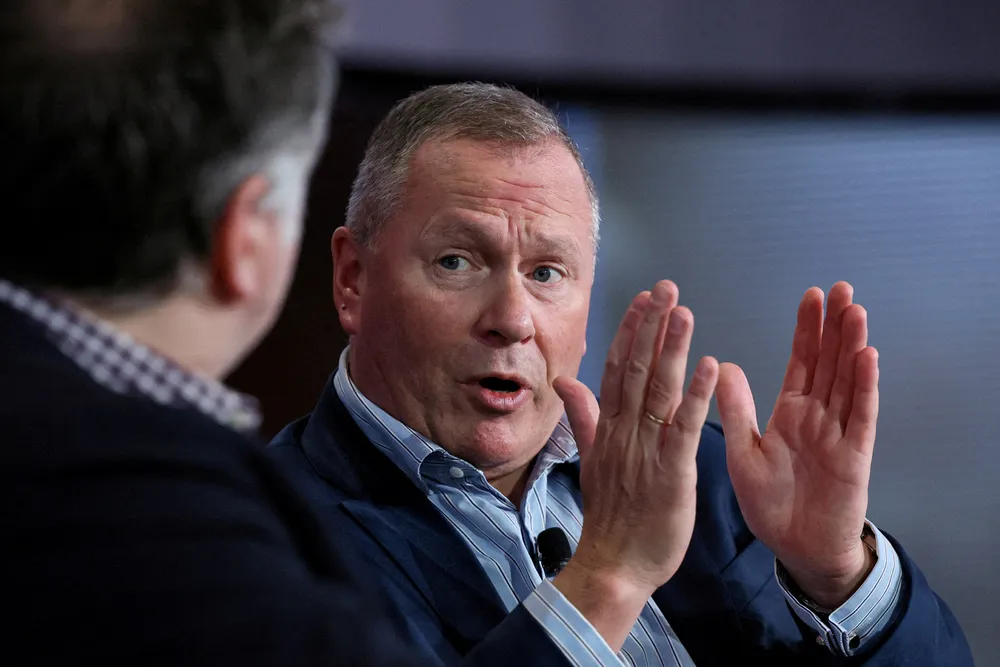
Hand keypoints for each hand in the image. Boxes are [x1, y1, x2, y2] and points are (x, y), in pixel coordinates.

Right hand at [553, 280, 718, 649]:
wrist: (613, 564)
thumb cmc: (610, 517)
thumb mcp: (592, 460)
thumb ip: (583, 417)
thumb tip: (565, 380)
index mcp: (608, 430)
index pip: (616, 370)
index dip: (631, 332)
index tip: (643, 300)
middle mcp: (624, 433)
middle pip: (636, 369)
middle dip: (651, 327)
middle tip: (666, 288)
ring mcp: (646, 450)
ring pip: (658, 390)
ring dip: (671, 349)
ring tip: (684, 312)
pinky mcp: (671, 472)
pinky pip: (683, 427)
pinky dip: (697, 396)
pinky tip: (710, 366)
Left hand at [716, 282, 878, 607]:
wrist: (795, 548)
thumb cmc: (770, 504)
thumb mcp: (743, 453)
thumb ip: (736, 411)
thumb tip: (722, 366)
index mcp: (790, 413)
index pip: (801, 362)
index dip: (807, 330)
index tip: (810, 296)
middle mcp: (817, 417)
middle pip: (829, 363)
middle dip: (834, 326)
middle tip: (840, 288)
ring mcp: (838, 435)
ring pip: (846, 382)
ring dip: (851, 347)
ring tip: (854, 311)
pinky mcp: (853, 457)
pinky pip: (860, 418)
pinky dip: (864, 388)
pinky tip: (867, 358)